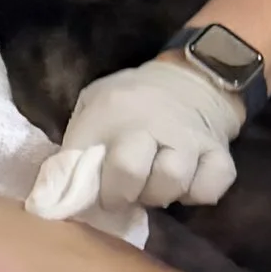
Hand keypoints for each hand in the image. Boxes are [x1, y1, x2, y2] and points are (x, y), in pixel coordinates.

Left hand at [29, 54, 244, 215]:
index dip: (86, 188)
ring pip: (173, 182)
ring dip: (161, 195)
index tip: (94, 194)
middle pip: (131, 172)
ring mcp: (188, 139)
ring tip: (155, 186)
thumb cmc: (131, 98)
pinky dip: (199, 192)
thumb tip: (52, 195)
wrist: (191, 76)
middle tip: (125, 193)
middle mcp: (150, 125)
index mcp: (111, 113)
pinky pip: (212, 186)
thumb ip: (76, 145)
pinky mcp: (219, 152)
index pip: (88, 161)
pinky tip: (188, 184)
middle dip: (123, 194)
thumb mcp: (94, 105)